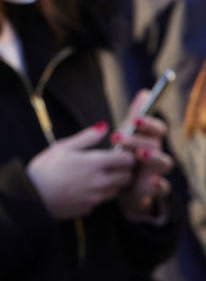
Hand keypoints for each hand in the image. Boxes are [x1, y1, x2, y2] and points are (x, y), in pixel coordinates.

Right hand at [27, 123, 135, 219]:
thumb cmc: (46, 167)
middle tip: (111, 166)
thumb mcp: (63, 146)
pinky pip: (101, 201)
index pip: (127, 160)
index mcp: (95, 163)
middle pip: (127, 177)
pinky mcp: (89, 208)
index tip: (118, 154)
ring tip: (96, 177)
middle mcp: (101, 181)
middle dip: (123, 170)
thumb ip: (87, 137)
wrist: (32, 194)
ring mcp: (96, 197)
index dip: (126, 155)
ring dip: (112, 184)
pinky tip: (83, 189)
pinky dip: (97, 195)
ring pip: (116, 190)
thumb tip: (104, 127)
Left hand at [113, 89, 174, 221]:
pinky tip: (152, 180)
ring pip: (164, 163)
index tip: (134, 118)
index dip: (148, 122)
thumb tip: (145, 92)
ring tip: (139, 155)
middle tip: (117, 137)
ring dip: (152, 158)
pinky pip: (163, 188)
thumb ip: (136, 115)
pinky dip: (159, 185)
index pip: (157, 128)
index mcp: (150, 139)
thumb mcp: (128, 134)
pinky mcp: (153, 188)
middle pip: (155, 143)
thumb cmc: (126, 154)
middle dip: (137, 139)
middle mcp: (156, 153)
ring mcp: (157, 171)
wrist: (121, 185)